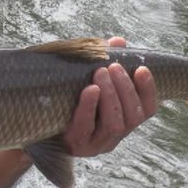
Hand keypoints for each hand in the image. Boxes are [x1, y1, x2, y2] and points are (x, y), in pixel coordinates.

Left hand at [61, 36, 157, 156]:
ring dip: (111, 96)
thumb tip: (119, 41)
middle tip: (113, 66)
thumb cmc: (69, 97)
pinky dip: (89, 107)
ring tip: (100, 73)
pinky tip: (89, 90)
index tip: (142, 68)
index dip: (149, 90)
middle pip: (133, 116)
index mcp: (124, 119)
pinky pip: (86, 127)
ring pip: (115, 125)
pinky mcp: (77, 145)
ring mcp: (97, 143)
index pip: (147, 109)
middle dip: (126, 89)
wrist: (38, 121)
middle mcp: (116, 135)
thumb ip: (105, 62)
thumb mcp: (88, 77)